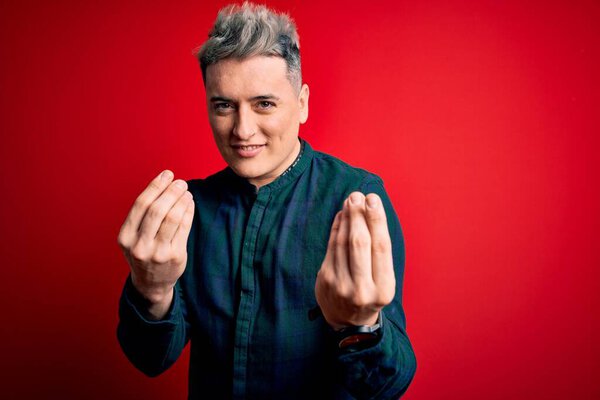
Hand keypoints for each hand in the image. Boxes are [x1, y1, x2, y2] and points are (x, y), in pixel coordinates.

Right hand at [117, 170, 194, 318]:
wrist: (151, 284)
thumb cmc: (143, 251)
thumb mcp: (133, 237)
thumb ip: (144, 215)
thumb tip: (165, 183)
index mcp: (125, 237)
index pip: (141, 205)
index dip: (156, 186)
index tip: (167, 174)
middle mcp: (139, 246)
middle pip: (157, 210)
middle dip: (171, 192)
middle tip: (181, 182)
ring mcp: (158, 253)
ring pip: (173, 218)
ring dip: (182, 200)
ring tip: (186, 192)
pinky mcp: (175, 256)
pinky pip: (184, 228)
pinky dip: (188, 212)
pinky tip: (190, 204)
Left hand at [315, 192, 394, 329]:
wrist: (348, 322)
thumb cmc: (371, 293)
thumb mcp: (383, 280)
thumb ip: (378, 252)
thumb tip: (370, 212)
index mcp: (384, 289)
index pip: (380, 247)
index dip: (377, 220)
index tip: (373, 199)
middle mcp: (363, 289)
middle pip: (360, 244)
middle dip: (359, 216)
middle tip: (358, 195)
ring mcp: (341, 285)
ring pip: (343, 244)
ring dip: (347, 218)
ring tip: (350, 201)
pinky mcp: (325, 280)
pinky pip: (331, 248)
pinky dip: (336, 229)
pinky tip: (341, 216)